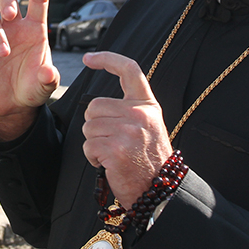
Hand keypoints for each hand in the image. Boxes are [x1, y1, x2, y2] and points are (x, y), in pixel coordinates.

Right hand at [0, 0, 58, 140]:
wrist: (12, 105)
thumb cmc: (32, 88)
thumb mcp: (45, 85)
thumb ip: (48, 78)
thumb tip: (47, 72)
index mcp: (34, 30)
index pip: (38, 2)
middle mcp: (14, 28)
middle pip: (7, 0)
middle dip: (7, 1)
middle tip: (10, 16)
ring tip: (3, 54)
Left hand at [81, 51, 172, 208]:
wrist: (160, 190)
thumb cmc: (148, 159)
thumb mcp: (148, 125)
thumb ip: (130, 109)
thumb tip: (97, 104)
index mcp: (147, 104)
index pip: (128, 70)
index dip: (107, 59)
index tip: (89, 58)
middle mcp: (139, 114)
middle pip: (94, 106)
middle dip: (94, 125)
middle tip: (111, 141)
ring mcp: (128, 131)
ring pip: (88, 127)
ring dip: (94, 142)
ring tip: (112, 153)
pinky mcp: (117, 149)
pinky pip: (88, 145)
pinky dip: (92, 157)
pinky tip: (108, 163)